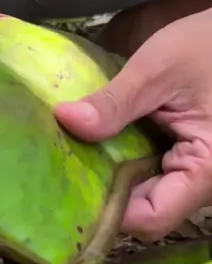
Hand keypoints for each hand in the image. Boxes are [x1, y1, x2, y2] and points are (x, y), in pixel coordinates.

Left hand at [55, 10, 211, 240]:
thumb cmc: (209, 45)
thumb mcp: (159, 68)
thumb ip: (114, 102)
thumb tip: (65, 120)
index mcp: (206, 170)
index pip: (151, 218)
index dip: (111, 211)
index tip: (72, 187)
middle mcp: (205, 184)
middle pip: (147, 212)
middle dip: (107, 194)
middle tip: (65, 170)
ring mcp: (197, 173)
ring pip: (149, 196)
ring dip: (116, 179)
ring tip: (79, 157)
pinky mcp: (189, 159)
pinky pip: (155, 177)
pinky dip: (128, 164)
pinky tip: (100, 146)